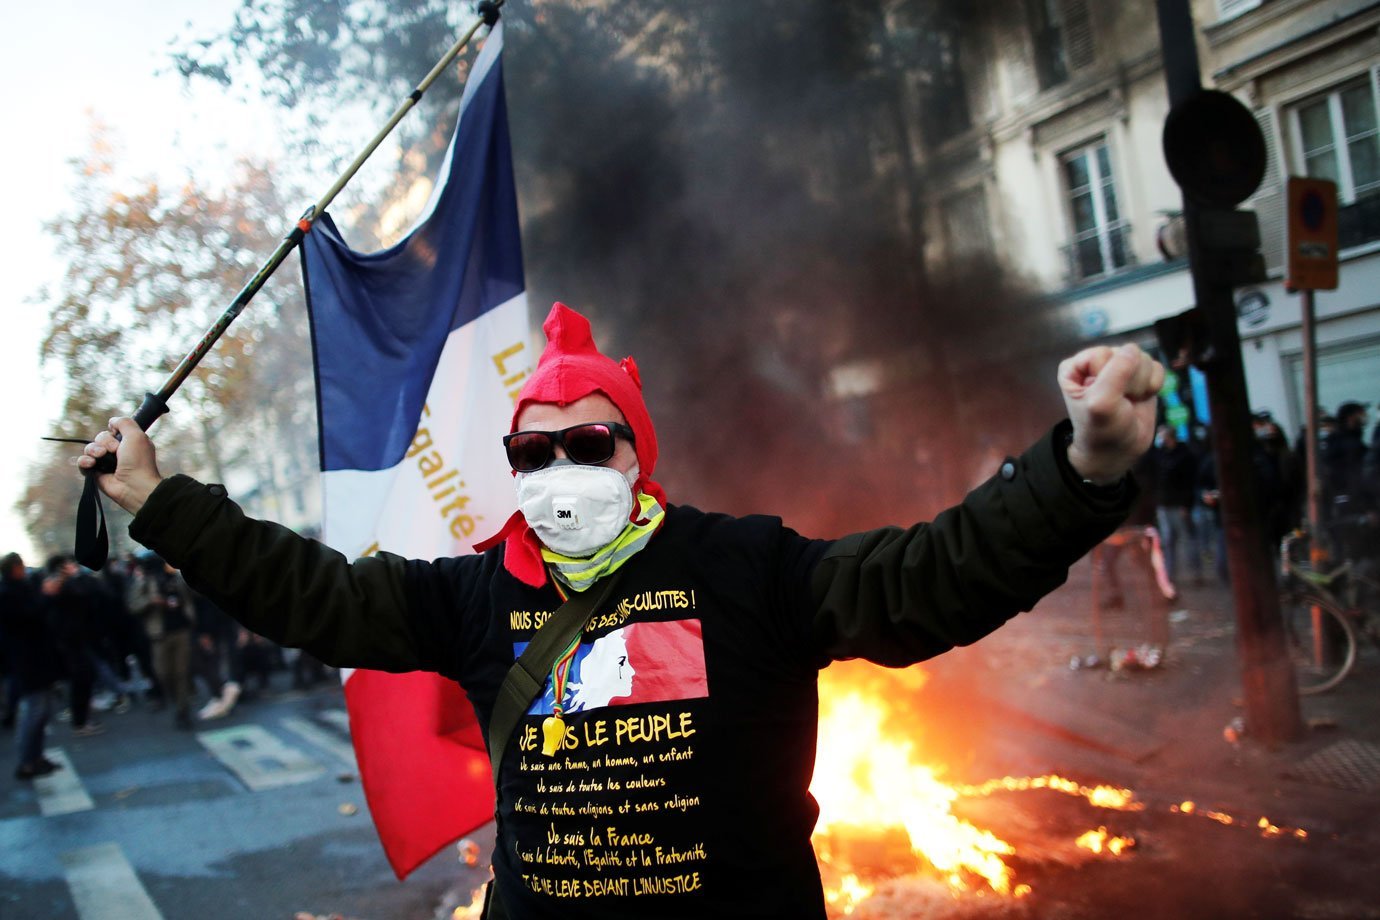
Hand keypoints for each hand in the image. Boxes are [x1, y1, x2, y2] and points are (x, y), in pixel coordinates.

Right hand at [78, 418, 163, 514]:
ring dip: (93, 450)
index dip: (112, 432)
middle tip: (114, 450)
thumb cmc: (138, 461)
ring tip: (100, 457)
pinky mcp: (95, 474)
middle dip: (104, 441)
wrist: (134, 485)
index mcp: (128, 443)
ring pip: (90, 448)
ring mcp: (106, 463)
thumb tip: (111, 422)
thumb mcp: (136, 435)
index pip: (112, 431)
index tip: (118, 436)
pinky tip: (91, 464)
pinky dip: (84, 461)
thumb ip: (125, 422)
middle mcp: (117, 452)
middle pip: (100, 438)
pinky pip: (82, 462)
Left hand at [1058, 343, 1164, 484]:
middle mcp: (1097, 363)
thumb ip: (1116, 374)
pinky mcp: (1140, 375)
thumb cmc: (1102, 430)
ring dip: (1141, 385)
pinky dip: (1153, 386)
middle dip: (1129, 381)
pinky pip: (1156, 367)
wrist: (1119, 451)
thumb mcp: (1102, 404)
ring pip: (1144, 359)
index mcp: (1076, 367)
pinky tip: (1141, 398)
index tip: (1104, 397)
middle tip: (1120, 402)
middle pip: (1126, 354)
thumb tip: (1133, 350)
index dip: (1108, 377)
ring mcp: (1120, 367)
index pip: (1102, 354)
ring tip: (1129, 401)